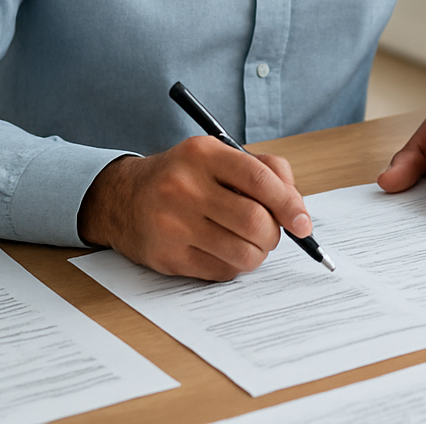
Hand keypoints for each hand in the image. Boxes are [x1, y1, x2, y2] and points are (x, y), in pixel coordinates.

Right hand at [77, 136, 311, 279]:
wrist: (122, 199)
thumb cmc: (183, 177)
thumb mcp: (218, 156)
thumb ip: (265, 170)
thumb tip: (297, 209)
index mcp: (203, 154)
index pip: (259, 180)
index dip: (289, 204)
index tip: (303, 223)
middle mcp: (184, 187)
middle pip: (254, 222)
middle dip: (273, 234)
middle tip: (270, 233)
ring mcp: (173, 224)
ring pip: (242, 253)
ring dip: (257, 253)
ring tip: (247, 242)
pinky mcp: (167, 256)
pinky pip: (222, 272)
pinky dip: (234, 265)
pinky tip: (222, 250)